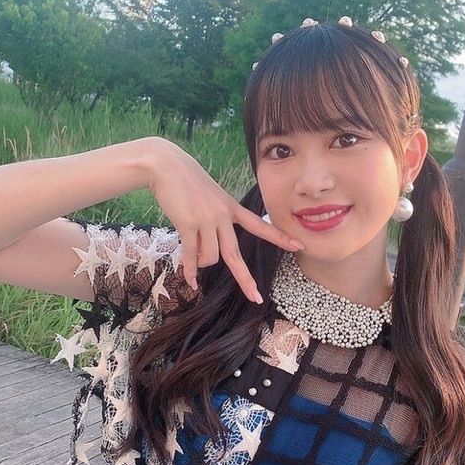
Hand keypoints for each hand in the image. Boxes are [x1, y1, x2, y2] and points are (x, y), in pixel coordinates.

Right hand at [145, 137, 305, 302]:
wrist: (166, 166)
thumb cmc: (186, 182)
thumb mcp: (210, 197)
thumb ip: (215, 221)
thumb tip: (207, 253)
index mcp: (232, 208)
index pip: (260, 225)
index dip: (279, 237)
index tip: (298, 246)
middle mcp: (223, 216)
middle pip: (235, 255)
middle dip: (246, 279)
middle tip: (256, 297)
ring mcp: (207, 220)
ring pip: (211, 257)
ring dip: (201, 264)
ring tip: (191, 260)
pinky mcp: (189, 224)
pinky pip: (192, 255)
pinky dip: (190, 270)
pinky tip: (190, 281)